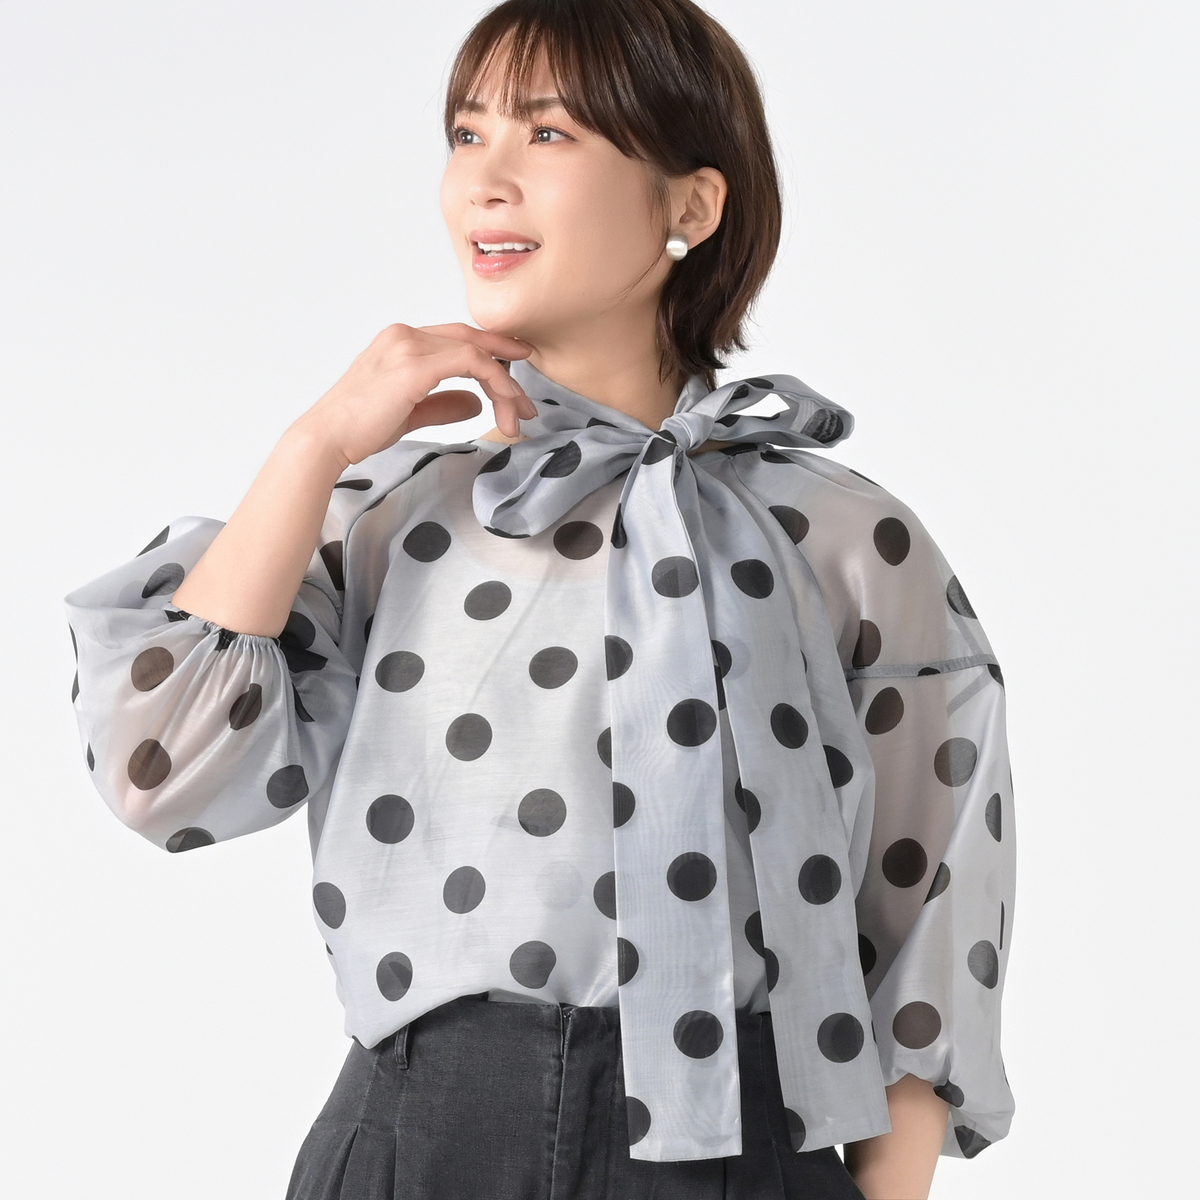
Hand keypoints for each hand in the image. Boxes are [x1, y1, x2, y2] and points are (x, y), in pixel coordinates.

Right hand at [298, 322, 536, 467]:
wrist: (327, 438)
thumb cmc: (359, 428)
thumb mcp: (409, 413)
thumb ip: (442, 403)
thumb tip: (475, 402)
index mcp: (400, 341)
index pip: (457, 337)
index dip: (492, 348)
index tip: (517, 367)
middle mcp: (405, 335)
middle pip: (471, 340)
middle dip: (507, 363)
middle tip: (528, 398)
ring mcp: (408, 347)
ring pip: (476, 352)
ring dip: (505, 385)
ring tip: (520, 416)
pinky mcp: (414, 367)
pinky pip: (471, 363)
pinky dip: (495, 382)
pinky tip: (505, 406)